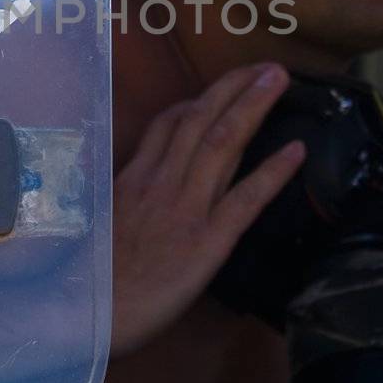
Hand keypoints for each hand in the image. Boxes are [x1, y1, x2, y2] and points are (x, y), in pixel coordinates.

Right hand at [110, 62, 305, 357]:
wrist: (84, 317)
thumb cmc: (87, 283)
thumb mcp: (95, 228)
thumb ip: (116, 204)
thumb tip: (126, 194)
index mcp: (132, 181)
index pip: (166, 126)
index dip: (196, 102)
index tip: (218, 91)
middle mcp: (160, 184)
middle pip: (200, 120)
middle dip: (233, 87)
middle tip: (266, 65)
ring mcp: (186, 208)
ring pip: (223, 142)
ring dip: (254, 106)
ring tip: (280, 80)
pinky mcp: (208, 240)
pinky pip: (246, 198)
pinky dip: (273, 171)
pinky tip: (297, 151)